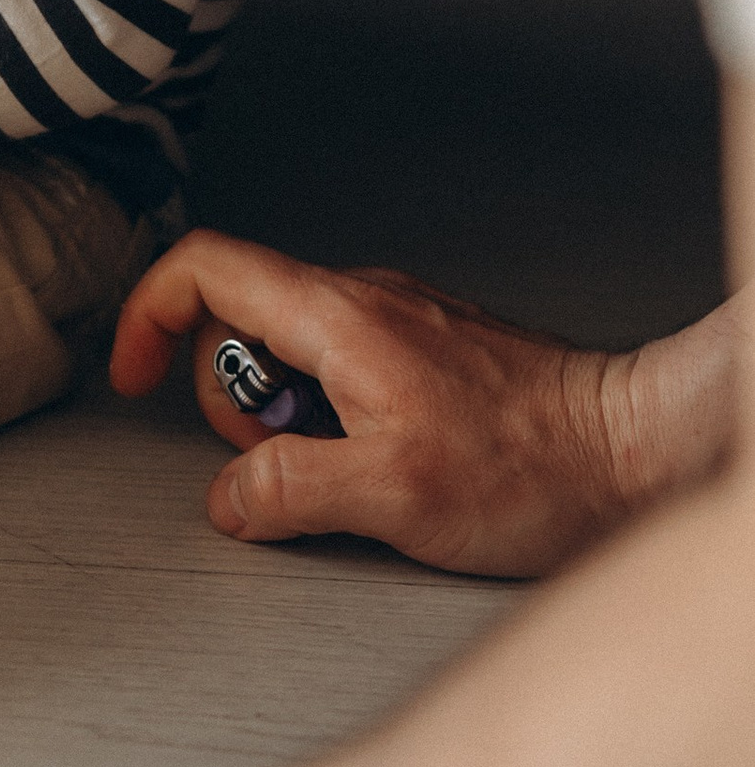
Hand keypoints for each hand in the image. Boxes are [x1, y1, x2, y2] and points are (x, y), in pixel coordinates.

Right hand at [110, 230, 652, 577]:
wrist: (634, 448)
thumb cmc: (533, 466)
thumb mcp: (391, 498)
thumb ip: (287, 491)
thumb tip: (227, 498)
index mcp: (337, 316)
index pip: (204, 268)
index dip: (146, 316)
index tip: (132, 375)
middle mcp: (364, 299)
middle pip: (242, 320)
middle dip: (234, 399)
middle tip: (279, 464)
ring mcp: (400, 320)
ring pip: (296, 349)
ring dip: (291, 415)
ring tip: (353, 472)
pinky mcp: (430, 349)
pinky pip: (345, 365)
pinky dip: (335, 414)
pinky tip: (387, 465)